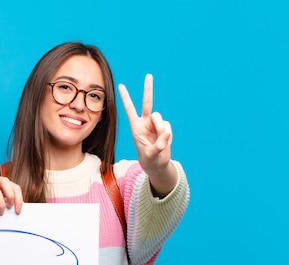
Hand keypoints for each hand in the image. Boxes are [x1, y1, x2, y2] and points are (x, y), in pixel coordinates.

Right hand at [0, 176, 22, 214]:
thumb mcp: (2, 197)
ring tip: (1, 212)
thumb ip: (9, 199)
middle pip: (5, 182)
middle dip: (10, 196)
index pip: (15, 187)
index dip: (19, 199)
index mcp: (2, 181)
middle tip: (10, 206)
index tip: (18, 210)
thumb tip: (17, 208)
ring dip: (1, 204)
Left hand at [118, 74, 176, 195]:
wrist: (157, 165)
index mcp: (136, 127)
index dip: (126, 98)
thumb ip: (157, 146)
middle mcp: (145, 123)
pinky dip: (168, 135)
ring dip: (161, 129)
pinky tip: (165, 143)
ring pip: (160, 118)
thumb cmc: (149, 160)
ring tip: (161, 141)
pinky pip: (168, 126)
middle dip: (148, 89)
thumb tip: (166, 134)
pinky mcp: (164, 128)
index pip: (130, 110)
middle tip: (148, 75)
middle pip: (147, 103)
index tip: (121, 86)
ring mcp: (155, 124)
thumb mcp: (150, 155)